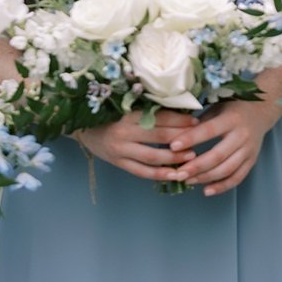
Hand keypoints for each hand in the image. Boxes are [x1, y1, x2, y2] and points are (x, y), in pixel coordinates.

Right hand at [74, 110, 197, 182]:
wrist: (82, 129)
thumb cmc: (108, 114)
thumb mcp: (126, 107)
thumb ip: (148, 110)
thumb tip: (179, 110)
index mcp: (128, 114)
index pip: (159, 118)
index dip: (179, 120)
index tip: (196, 121)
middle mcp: (124, 132)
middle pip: (159, 137)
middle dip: (181, 139)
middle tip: (199, 140)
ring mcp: (120, 150)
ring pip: (152, 157)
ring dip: (174, 159)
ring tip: (191, 158)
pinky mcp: (118, 163)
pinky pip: (141, 172)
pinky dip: (159, 174)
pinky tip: (174, 175)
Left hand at [169, 100, 281, 195]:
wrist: (261, 111)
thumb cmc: (233, 107)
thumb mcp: (217, 107)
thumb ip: (200, 122)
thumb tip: (176, 135)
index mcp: (231, 118)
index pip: (209, 130)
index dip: (191, 139)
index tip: (172, 146)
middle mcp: (242, 135)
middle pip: (217, 155)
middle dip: (196, 166)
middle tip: (178, 173)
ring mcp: (249, 150)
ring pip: (227, 169)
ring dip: (205, 178)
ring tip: (187, 180)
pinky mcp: (252, 160)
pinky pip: (237, 178)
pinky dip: (222, 187)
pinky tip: (206, 190)